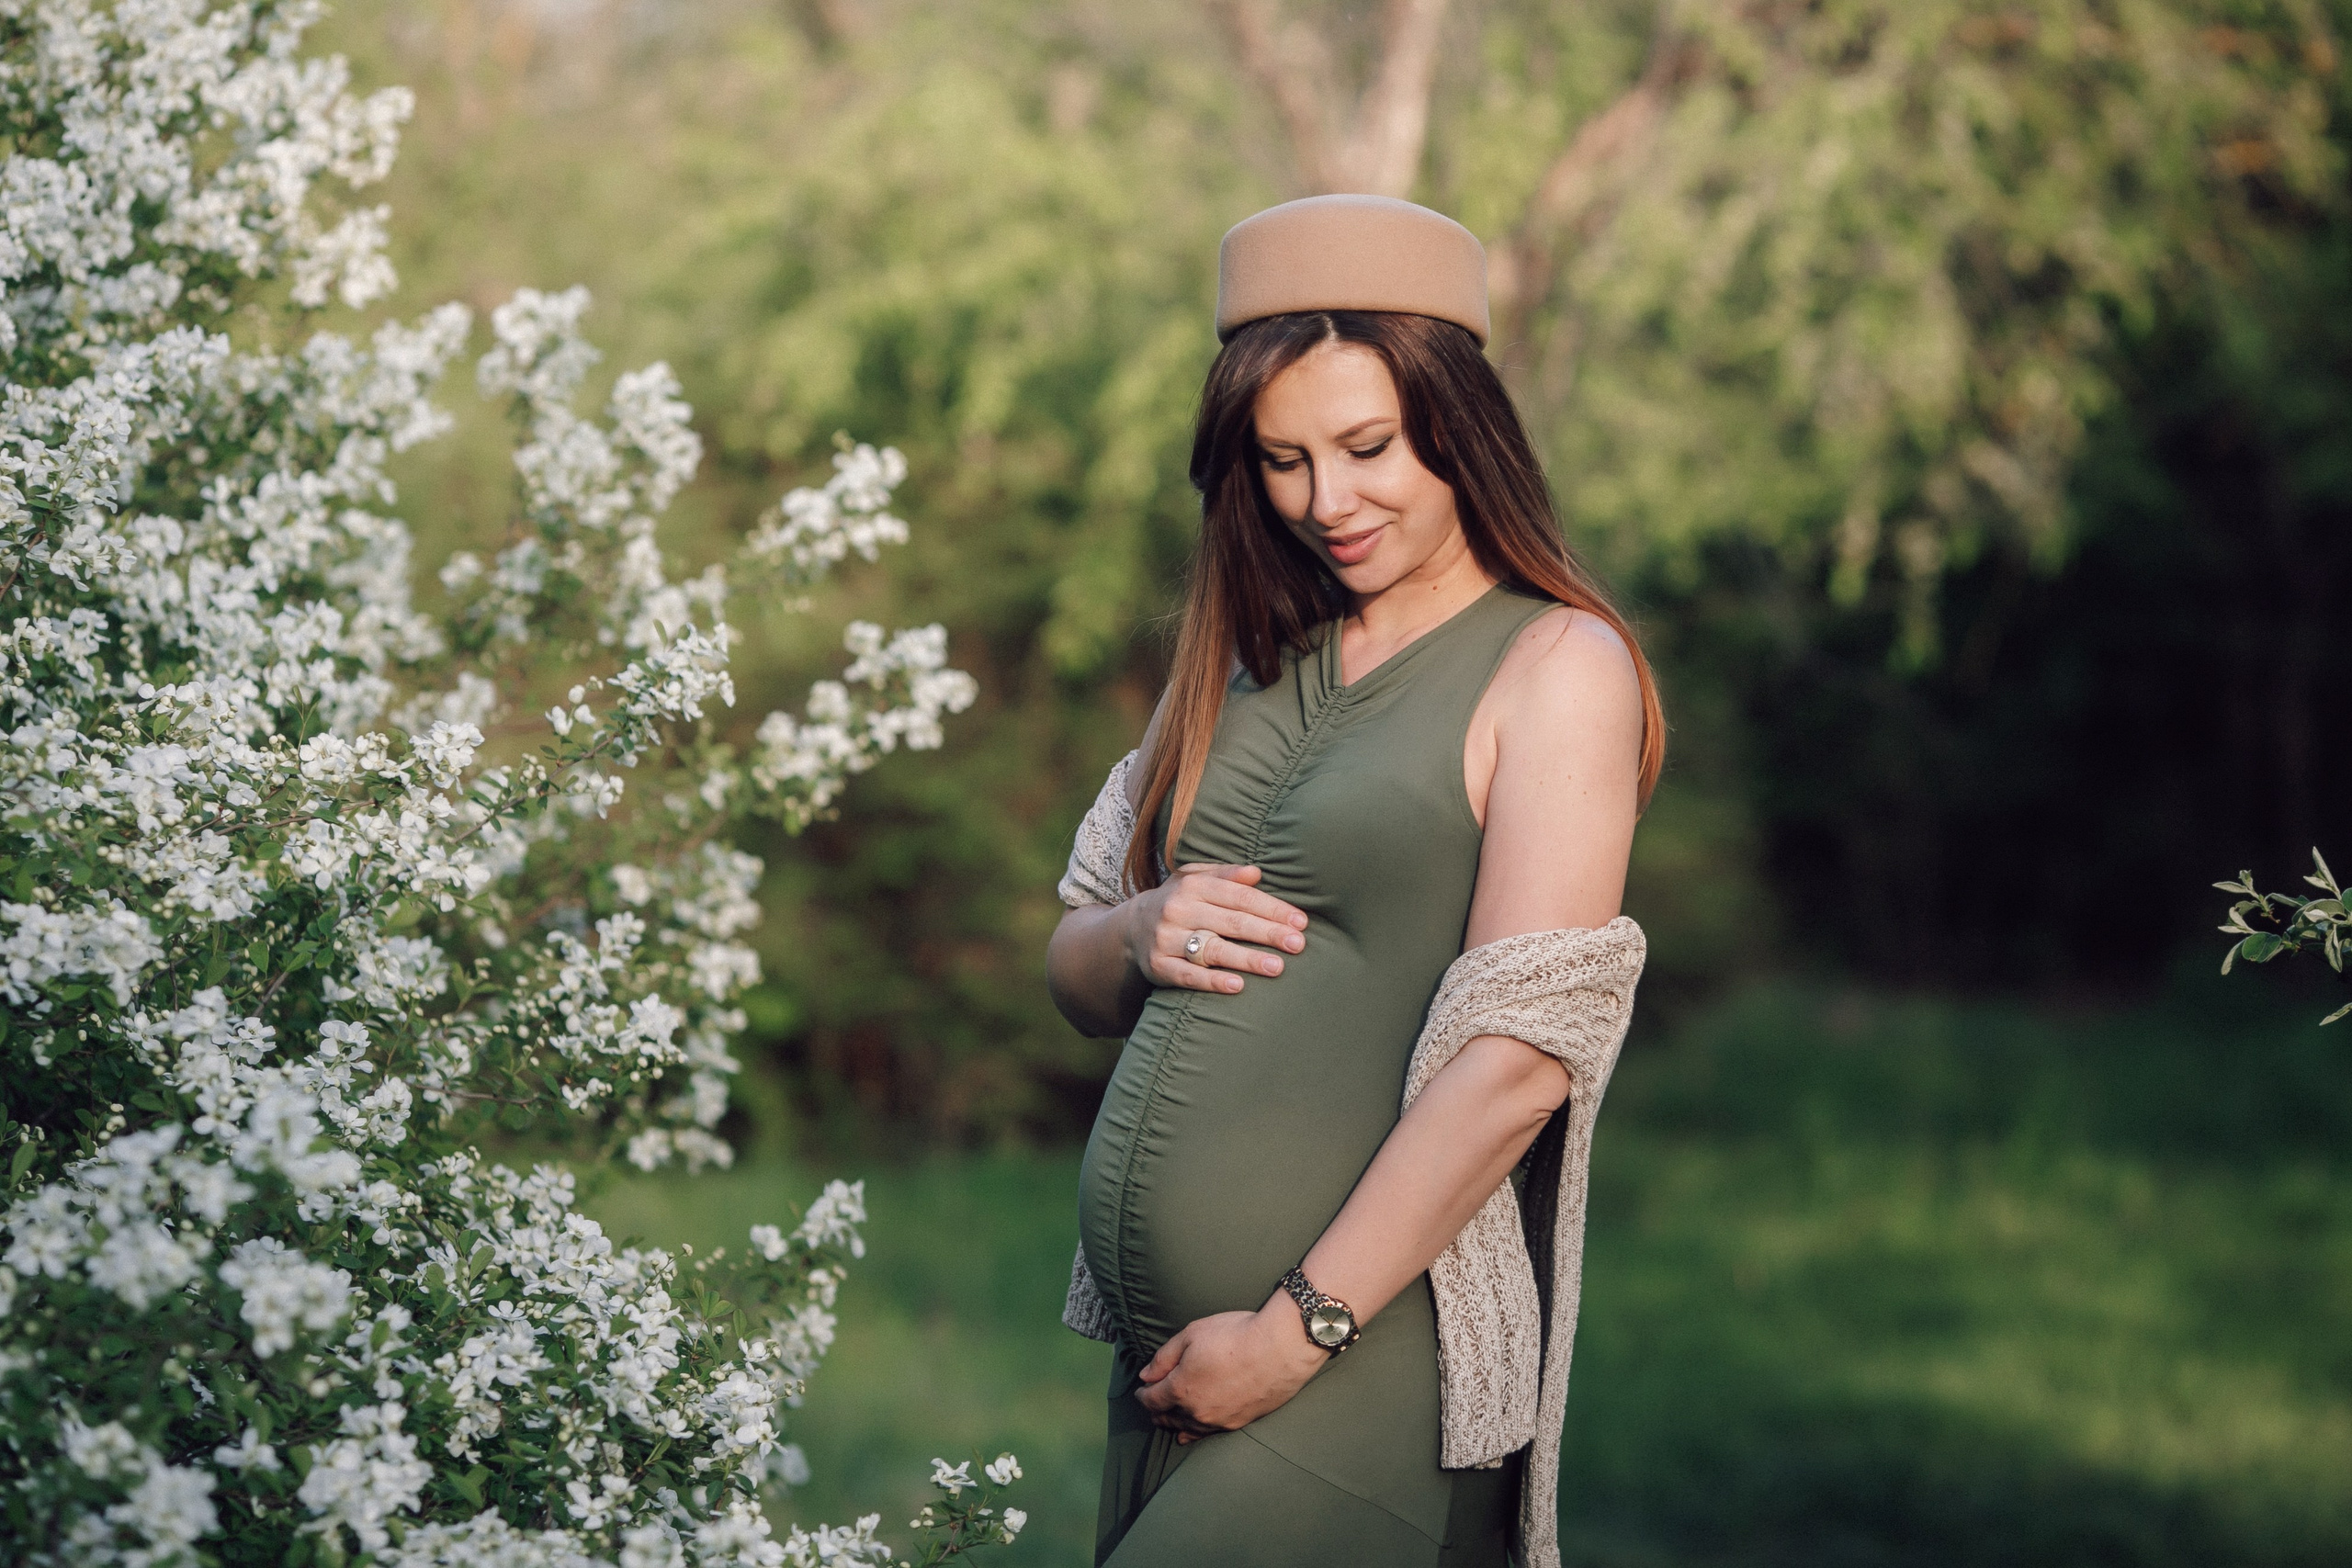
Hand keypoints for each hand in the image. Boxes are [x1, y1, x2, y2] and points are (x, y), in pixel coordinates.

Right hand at [1121, 863, 1306, 995]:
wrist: (1131, 928)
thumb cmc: (1179, 902)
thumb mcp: (1196, 880)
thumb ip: (1226, 875)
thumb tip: (1256, 873)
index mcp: (1193, 885)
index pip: (1240, 897)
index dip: (1272, 909)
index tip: (1300, 922)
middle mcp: (1178, 909)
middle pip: (1231, 922)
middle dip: (1268, 933)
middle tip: (1298, 944)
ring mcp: (1166, 939)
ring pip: (1212, 949)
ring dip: (1247, 958)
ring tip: (1277, 967)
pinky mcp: (1158, 966)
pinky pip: (1188, 975)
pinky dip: (1212, 981)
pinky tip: (1237, 985)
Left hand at [1133, 1295, 1328, 1442]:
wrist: (1280, 1347)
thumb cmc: (1235, 1335)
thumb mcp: (1192, 1334)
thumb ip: (1164, 1357)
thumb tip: (1146, 1375)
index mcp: (1180, 1389)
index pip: (1151, 1399)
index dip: (1142, 1394)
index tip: (1141, 1388)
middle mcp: (1196, 1411)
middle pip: (1167, 1418)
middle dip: (1156, 1411)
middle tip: (1152, 1403)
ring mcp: (1218, 1421)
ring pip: (1187, 1429)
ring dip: (1174, 1423)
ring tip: (1168, 1420)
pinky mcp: (1239, 1423)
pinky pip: (1208, 1434)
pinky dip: (1194, 1433)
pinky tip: (1190, 1434)